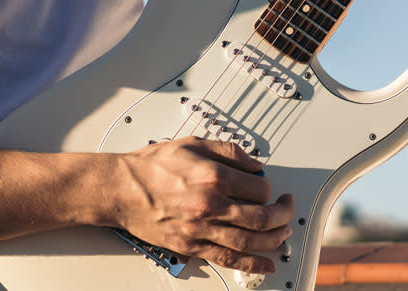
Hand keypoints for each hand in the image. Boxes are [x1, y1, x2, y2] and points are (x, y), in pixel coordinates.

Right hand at [115, 137, 293, 273]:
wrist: (121, 189)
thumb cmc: (151, 167)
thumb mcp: (193, 143)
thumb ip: (229, 151)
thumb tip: (255, 163)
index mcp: (212, 176)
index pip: (259, 187)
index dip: (269, 187)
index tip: (267, 187)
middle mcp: (209, 204)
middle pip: (261, 217)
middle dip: (282, 214)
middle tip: (286, 208)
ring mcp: (201, 229)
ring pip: (250, 241)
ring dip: (274, 239)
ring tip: (283, 233)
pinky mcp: (192, 246)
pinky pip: (228, 258)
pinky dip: (253, 263)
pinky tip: (267, 263)